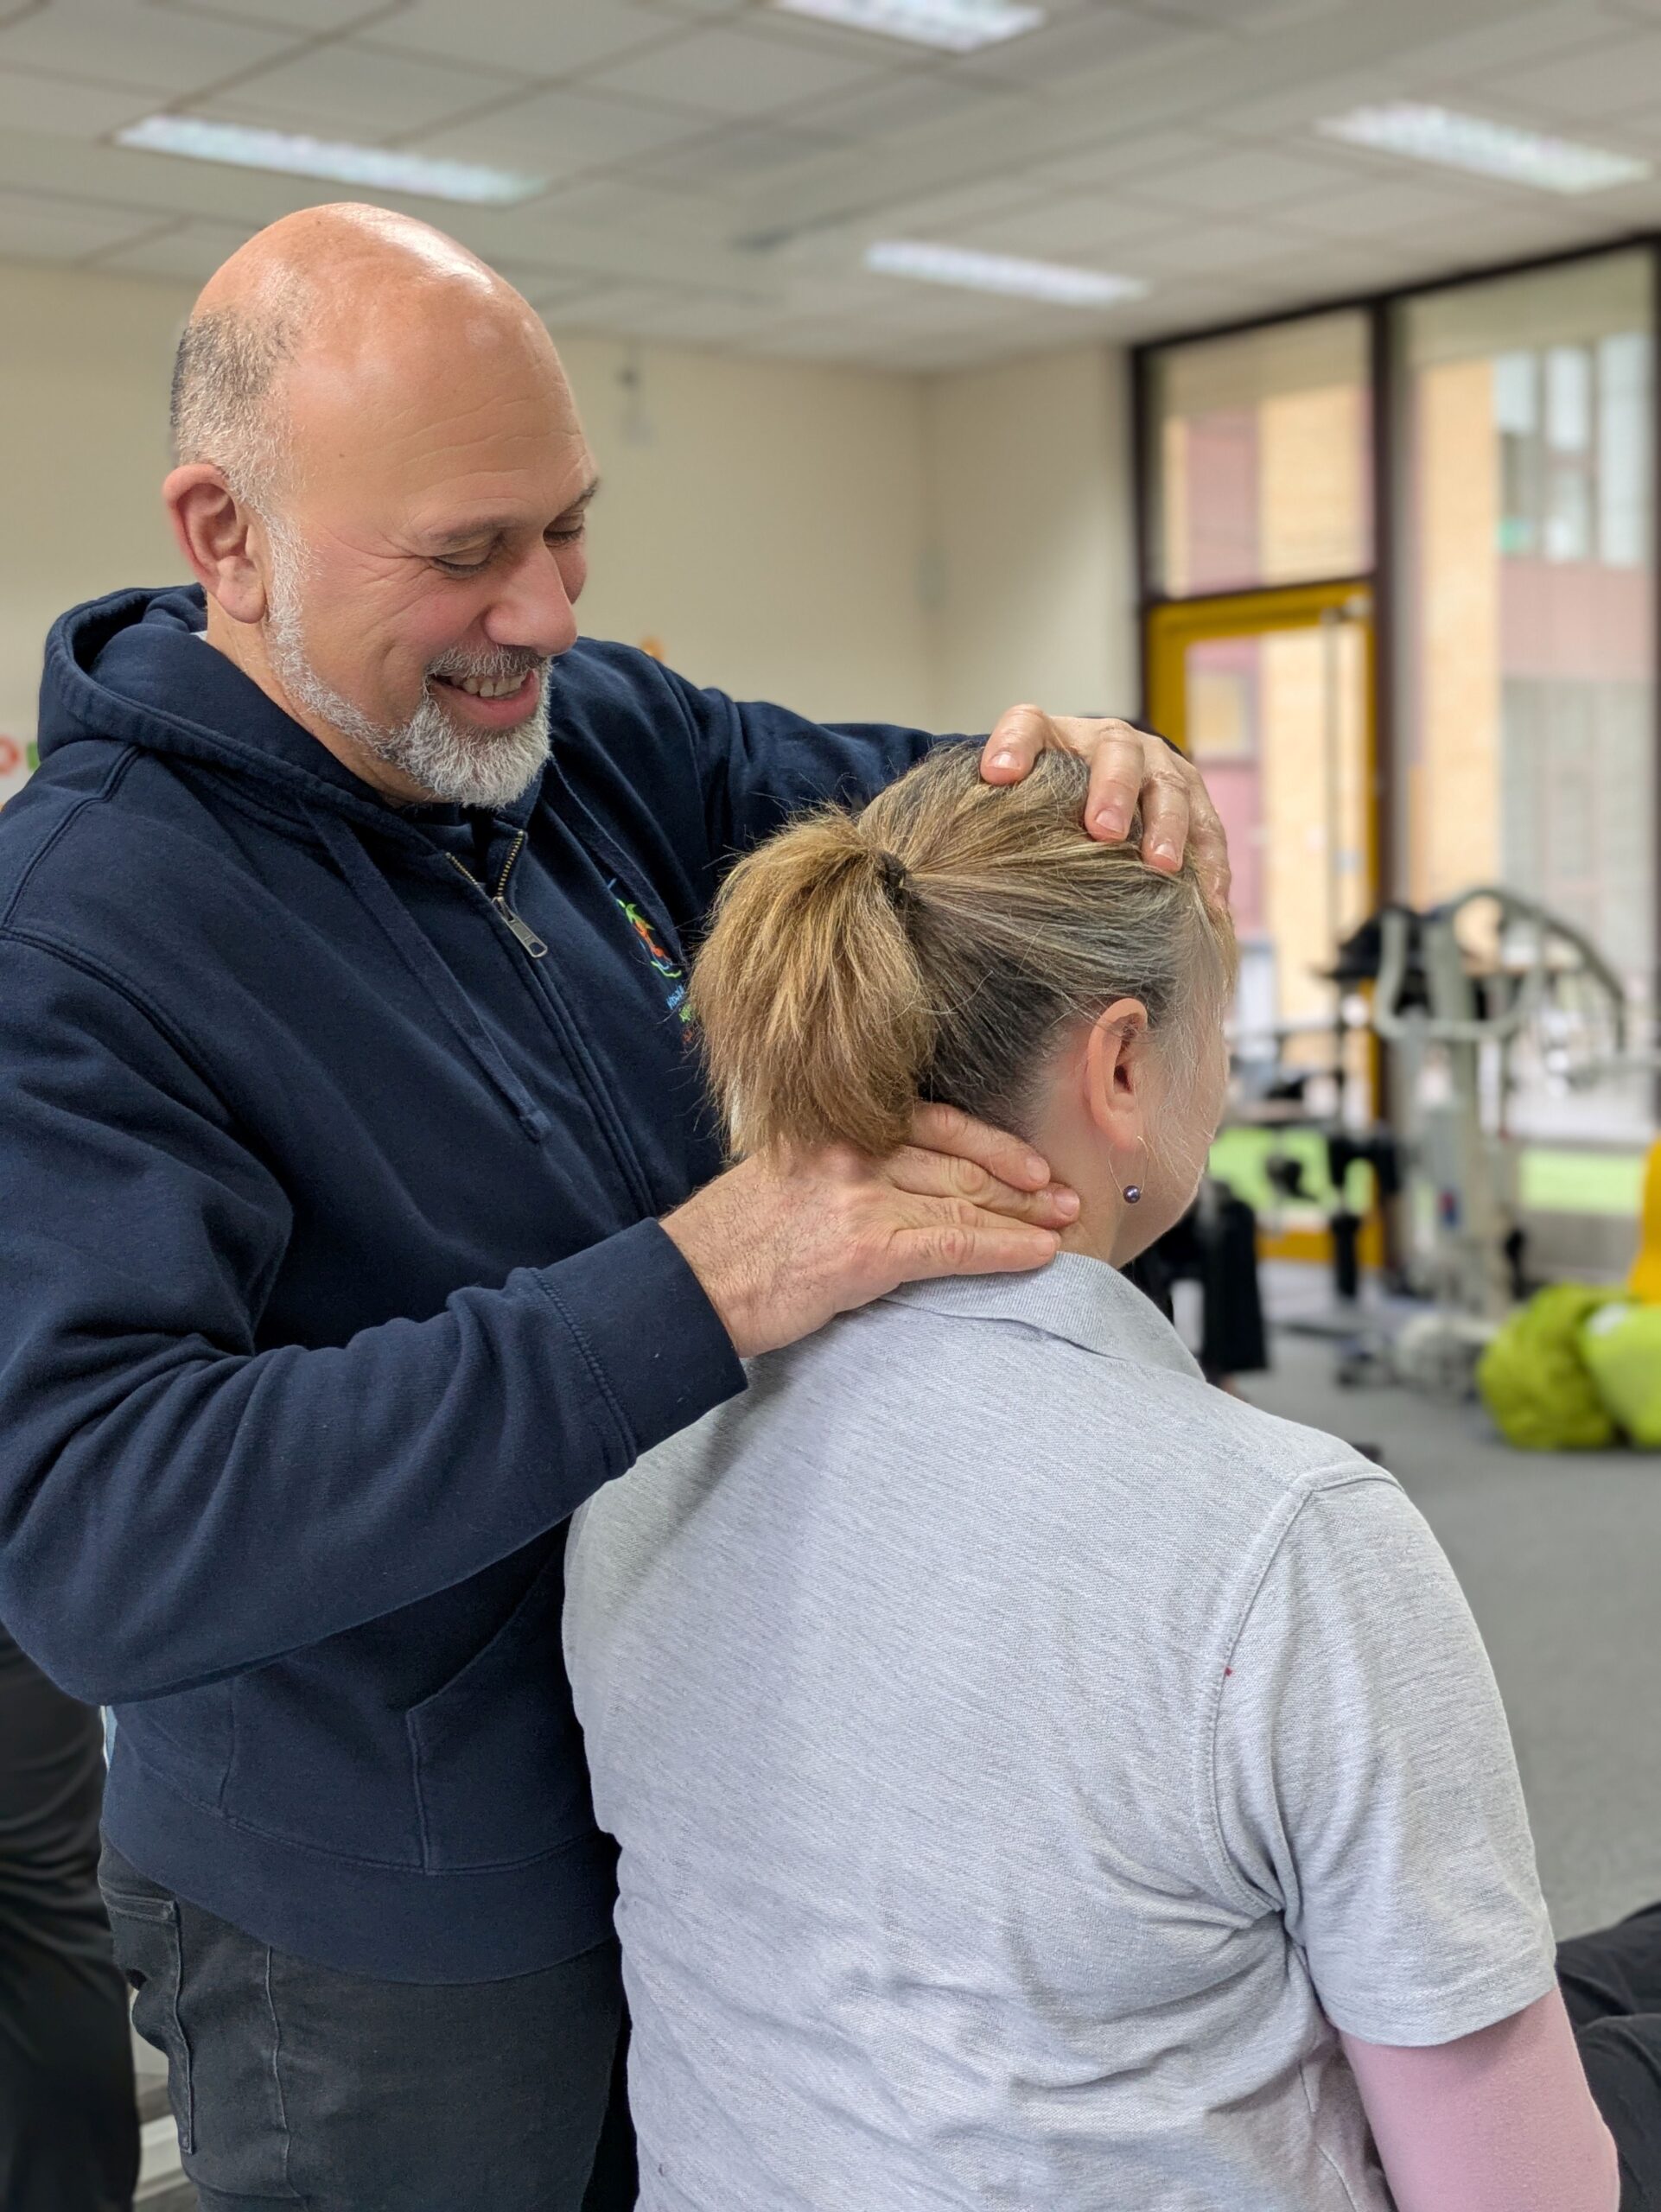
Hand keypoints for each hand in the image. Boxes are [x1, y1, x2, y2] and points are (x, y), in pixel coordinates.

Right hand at [661, 1104, 1077, 1359]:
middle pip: (958, 1161)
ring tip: (1065, 1224)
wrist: (686, 1286)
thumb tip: (893, 1185)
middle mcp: (853, 1153)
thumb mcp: (782, 1179)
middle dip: (1021, 1180)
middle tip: (1066, 1194)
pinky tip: (1036, 1253)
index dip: (990, 1144)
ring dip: (1025, 1215)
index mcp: (834, 1131)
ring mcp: (861, 1199)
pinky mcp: (867, 1249)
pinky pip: (954, 1244)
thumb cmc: (728, 1245)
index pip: (933, 1124)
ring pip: (965, 1201)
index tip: (1028, 1163)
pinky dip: (1003, 1249)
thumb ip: (838, 1170)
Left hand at [979, 706, 1229, 907]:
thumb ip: (988, 817)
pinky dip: (1209, 866)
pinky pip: (1208, 833)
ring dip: (1166, 828)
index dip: (1013, 744)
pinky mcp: (1195, 802)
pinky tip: (1207, 903)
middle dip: (1111, 791)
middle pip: (1116, 755)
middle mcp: (1113, 742)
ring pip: (1169, 789)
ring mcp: (1160, 769)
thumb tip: (950, 875)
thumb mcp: (1016, 804)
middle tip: (1102, 831)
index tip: (997, 775)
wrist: (1098, 787)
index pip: (1028, 725)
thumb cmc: (1046, 806)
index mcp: (1057, 735)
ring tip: (1159, 866)